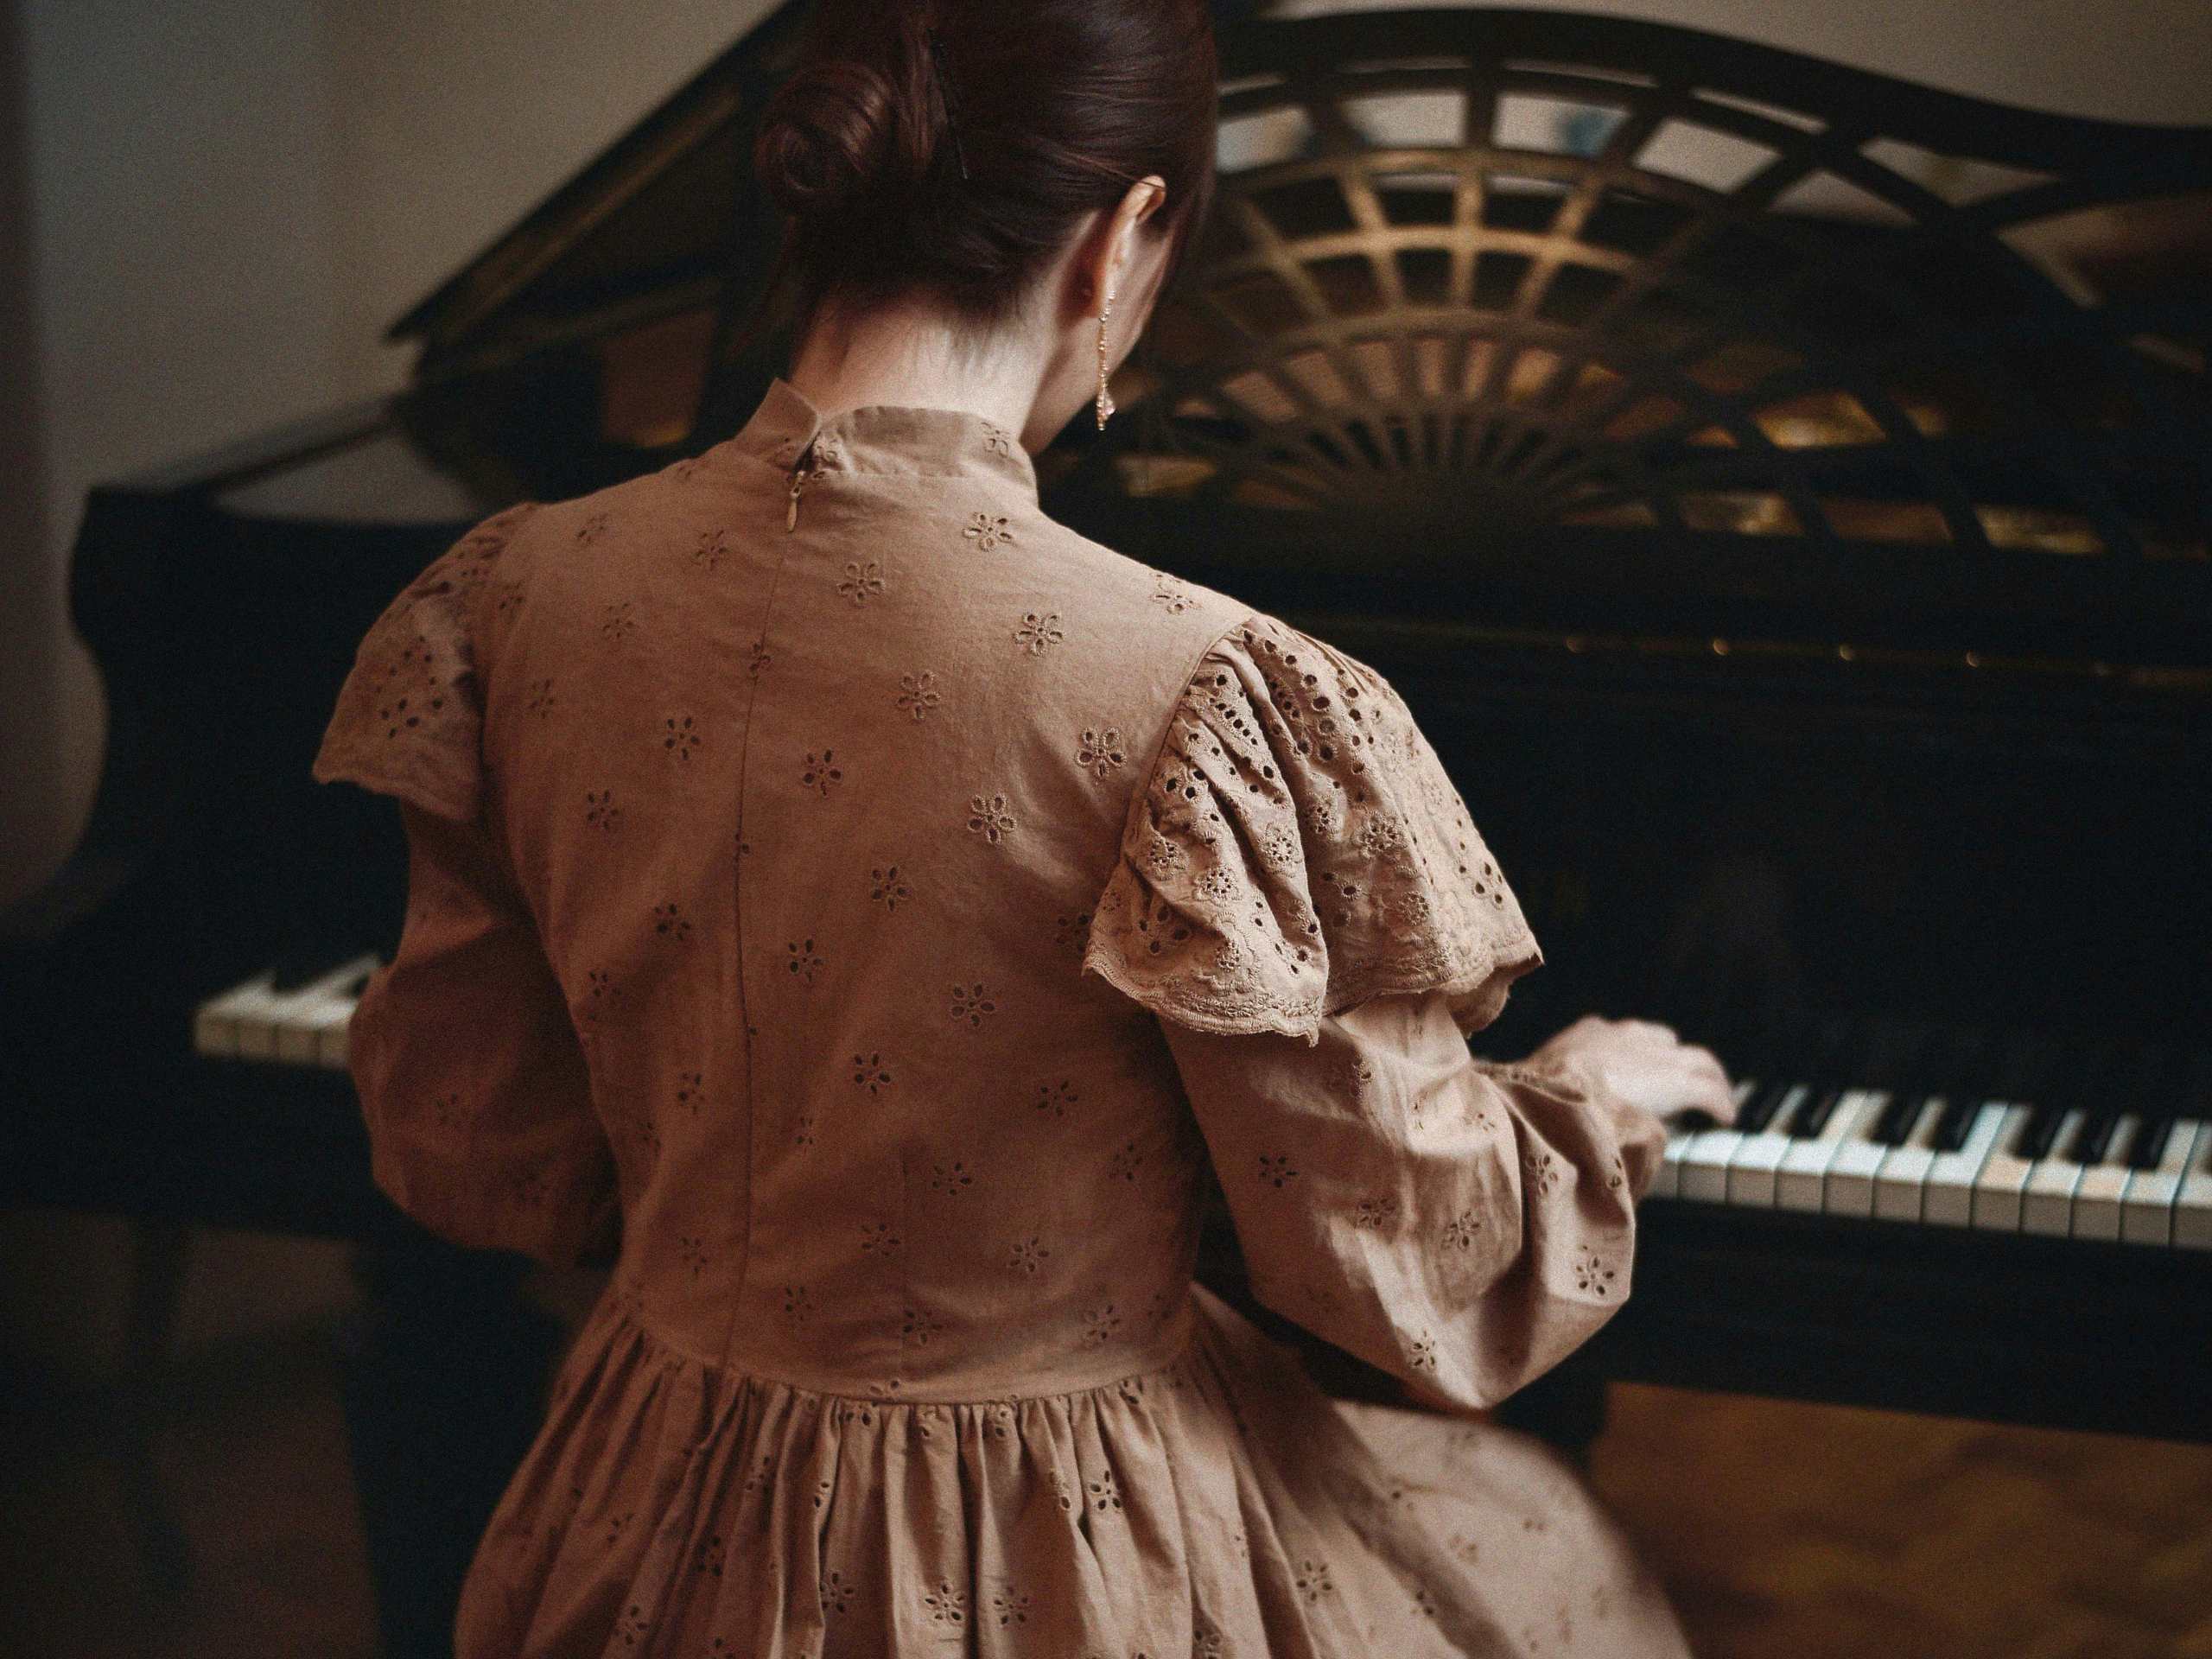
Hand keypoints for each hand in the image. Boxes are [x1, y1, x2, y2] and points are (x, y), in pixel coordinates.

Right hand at [1524, 1015, 1736, 1124]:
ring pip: (1697, 1061)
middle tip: (1686, 1080)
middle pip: (1666, 1043)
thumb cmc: (1534, 1094)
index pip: (1624, 1037)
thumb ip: (1548, 1091)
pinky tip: (1726, 1116)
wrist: (1552, 1094)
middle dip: (1677, 1061)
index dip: (1638, 1054)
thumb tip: (1540, 1115)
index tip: (1642, 1070)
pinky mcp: (1678, 1083)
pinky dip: (1720, 1103)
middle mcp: (1628, 1037)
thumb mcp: (1535, 1083)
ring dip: (1708, 1080)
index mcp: (1591, 1034)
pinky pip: (1708, 1091)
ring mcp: (1655, 1058)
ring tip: (1719, 1097)